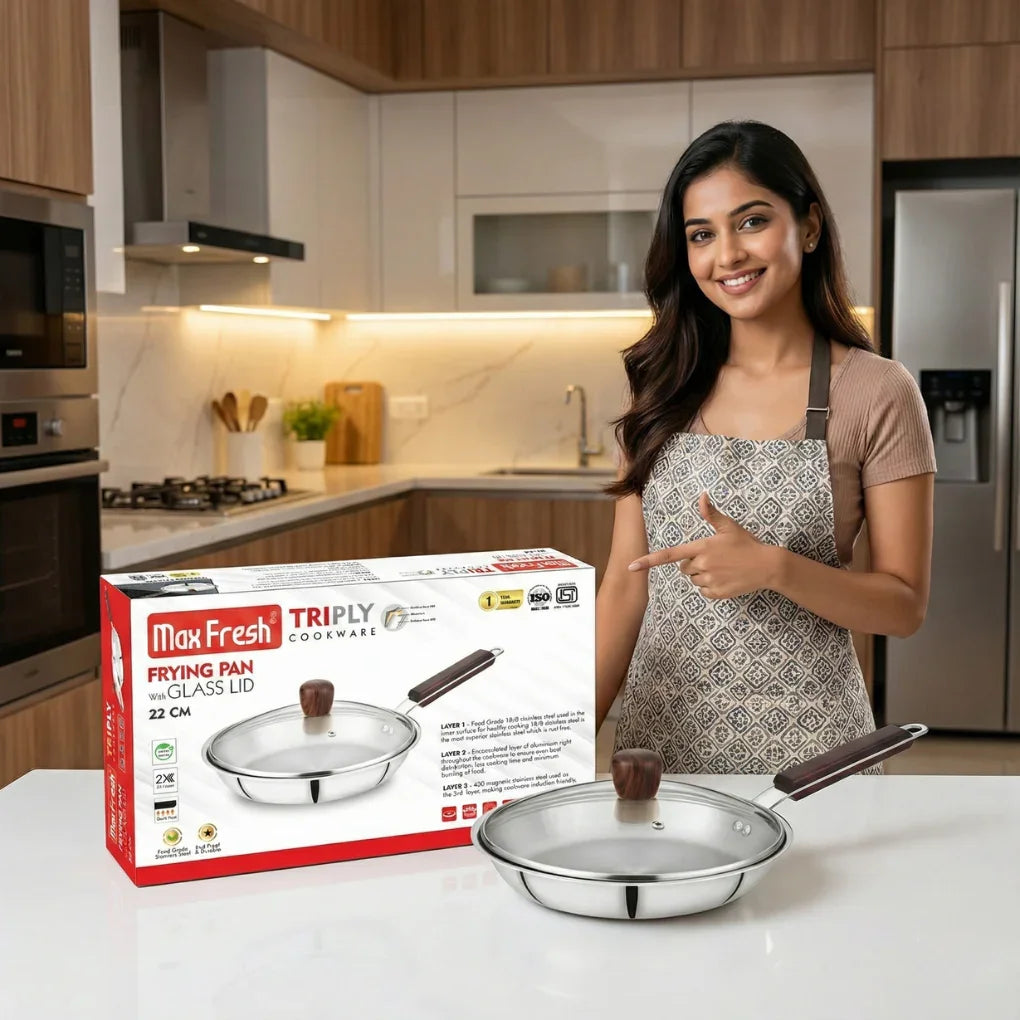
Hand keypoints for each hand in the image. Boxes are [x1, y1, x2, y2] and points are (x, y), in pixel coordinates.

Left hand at [627, 492, 778, 598]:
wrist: (767, 566)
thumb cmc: (747, 544)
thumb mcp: (729, 527)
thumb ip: (712, 514)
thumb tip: (702, 496)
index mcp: (702, 547)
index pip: (669, 555)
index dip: (648, 561)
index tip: (631, 567)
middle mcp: (702, 564)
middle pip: (684, 568)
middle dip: (693, 564)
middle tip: (714, 558)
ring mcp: (709, 580)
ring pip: (693, 580)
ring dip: (702, 575)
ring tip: (722, 568)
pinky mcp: (717, 593)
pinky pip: (703, 591)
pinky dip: (710, 587)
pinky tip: (725, 579)